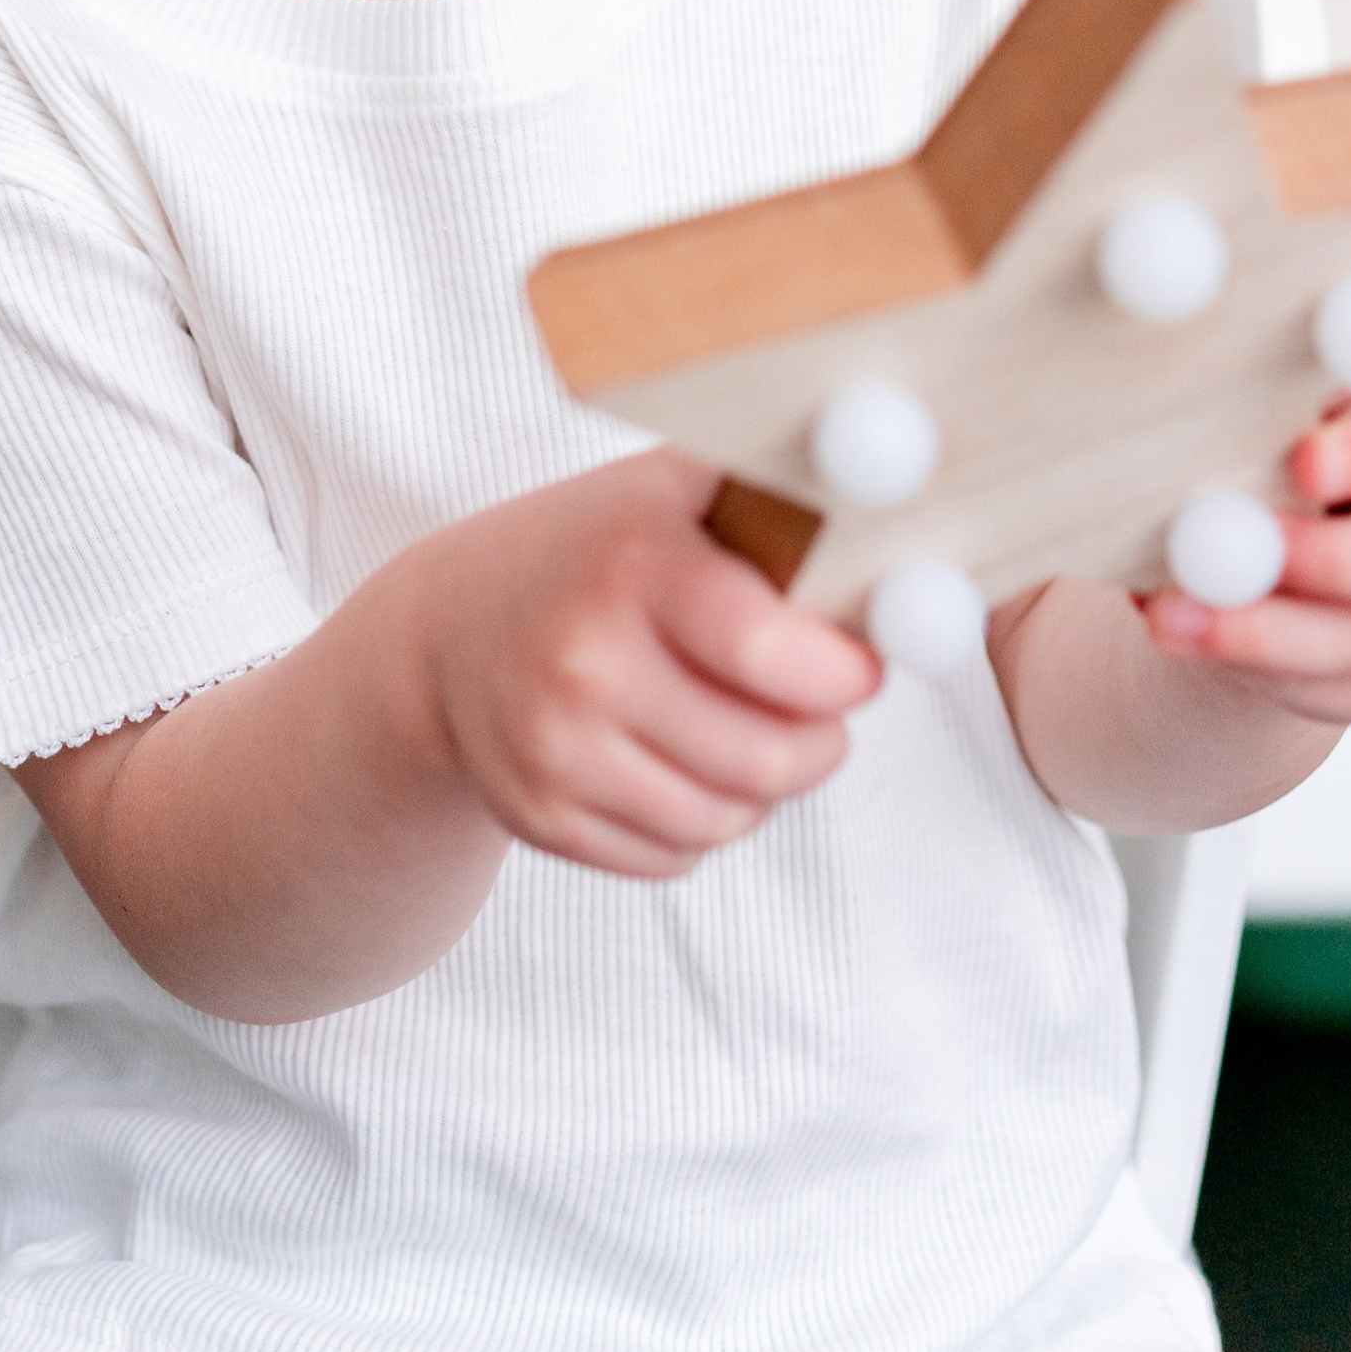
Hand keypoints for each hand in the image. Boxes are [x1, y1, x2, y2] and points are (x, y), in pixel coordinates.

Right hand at [404, 447, 879, 879]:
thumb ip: (778, 509)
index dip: (841, 671)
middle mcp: (583, 655)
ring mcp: (554, 746)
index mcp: (630, 558)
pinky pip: (675, 857)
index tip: (861, 666)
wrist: (448, 631)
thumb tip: (902, 554)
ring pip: (728, 819)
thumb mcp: (673, 494)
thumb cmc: (595, 552)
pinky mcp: (539, 817)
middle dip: (820, 741)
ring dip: (763, 788)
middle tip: (823, 713)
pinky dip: (700, 823)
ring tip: (747, 732)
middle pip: (766, 754)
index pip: (769, 648)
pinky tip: (680, 763)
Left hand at [1142, 389, 1350, 725]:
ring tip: (1174, 613)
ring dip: (1264, 632)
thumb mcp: (1267, 421)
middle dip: (1331, 560)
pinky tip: (1191, 639)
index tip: (1304, 461)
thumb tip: (1192, 445)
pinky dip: (1254, 669)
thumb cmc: (1265, 456)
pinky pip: (1328, 689)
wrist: (1258, 544)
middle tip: (1236, 553)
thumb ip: (1255, 425)